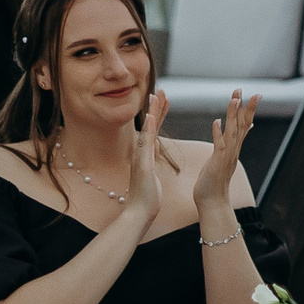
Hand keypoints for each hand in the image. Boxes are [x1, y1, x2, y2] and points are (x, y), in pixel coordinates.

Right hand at [124, 91, 168, 228]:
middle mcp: (141, 153)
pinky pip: (145, 144)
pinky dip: (148, 129)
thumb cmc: (147, 197)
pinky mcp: (142, 164)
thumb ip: (151, 159)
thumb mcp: (151, 174)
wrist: (139, 212)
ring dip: (151, 113)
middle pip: (149, 126)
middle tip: (160, 90)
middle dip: (155, 108)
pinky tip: (151, 117)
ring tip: (155, 95)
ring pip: (147, 130)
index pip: (153, 130)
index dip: (158, 114)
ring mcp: (140, 158)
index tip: (163, 100)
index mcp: (145, 155)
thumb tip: (153, 147)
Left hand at [192, 88, 259, 214]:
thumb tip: (245, 128)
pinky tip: (217, 121)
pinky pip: (219, 145)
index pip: (244, 125)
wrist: (213, 202)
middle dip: (244, 107)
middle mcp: (234, 150)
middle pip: (242, 125)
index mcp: (234, 148)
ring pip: (233, 132)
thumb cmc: (215, 180)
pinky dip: (218, 133)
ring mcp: (227, 156)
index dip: (248, 109)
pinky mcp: (218, 162)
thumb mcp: (226, 157)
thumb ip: (234, 141)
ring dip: (233, 115)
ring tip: (235, 99)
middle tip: (246, 90)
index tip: (252, 94)